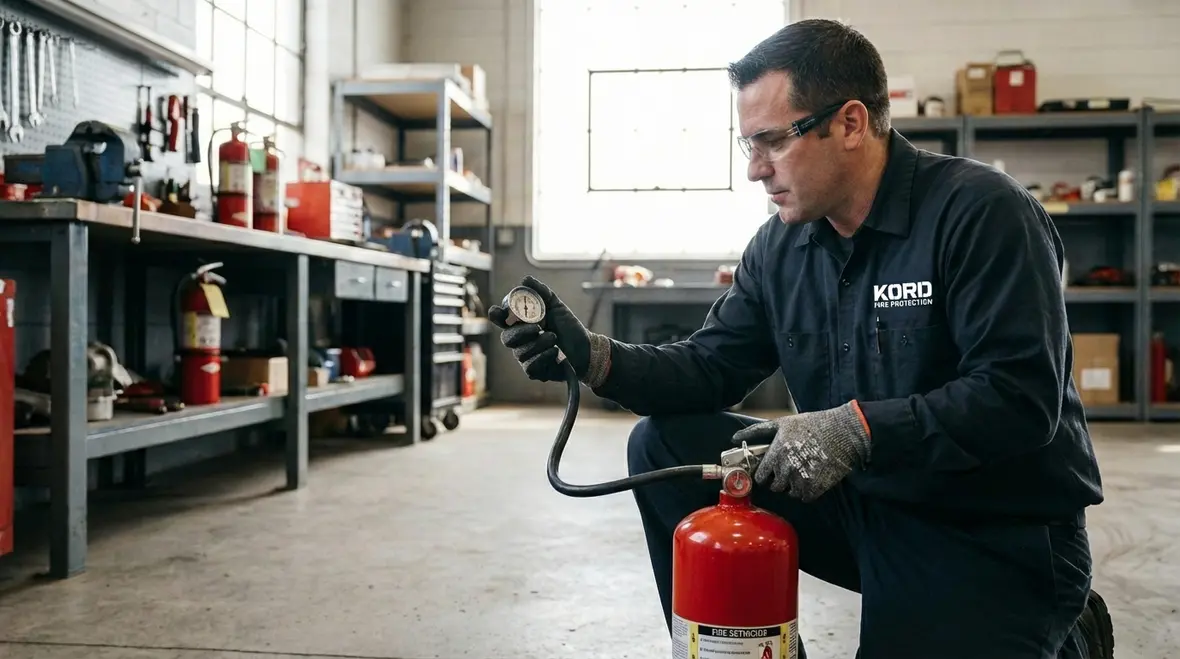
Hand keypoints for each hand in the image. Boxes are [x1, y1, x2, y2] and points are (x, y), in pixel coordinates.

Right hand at [488, 275, 610, 385]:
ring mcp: (525, 357)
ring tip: (554, 338)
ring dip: (539, 344)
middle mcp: (520, 341)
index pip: (501, 320)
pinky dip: (543, 357)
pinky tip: (555, 352)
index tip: (498, 312)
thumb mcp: (557, 306)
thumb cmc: (568, 327)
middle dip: (521, 332)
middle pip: (507, 338)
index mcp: (521, 324)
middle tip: (538, 327)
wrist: (585, 348)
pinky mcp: (534, 371)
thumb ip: (542, 293)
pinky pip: (530, 366)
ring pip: (520, 353)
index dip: (496, 316)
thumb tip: (525, 279)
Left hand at [732, 402, 870, 500]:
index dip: (765, 474)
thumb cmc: (811, 425)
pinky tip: (813, 476)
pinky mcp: (816, 489)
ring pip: (790, 493)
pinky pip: (805, 497)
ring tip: (803, 470)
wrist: (842, 432)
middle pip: (774, 487)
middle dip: (780, 480)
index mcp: (775, 455)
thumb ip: (756, 431)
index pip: (760, 477)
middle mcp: (785, 470)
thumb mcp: (782, 423)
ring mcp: (801, 481)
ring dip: (794, 486)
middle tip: (790, 468)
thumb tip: (735, 438)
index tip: (771, 470)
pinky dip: (808, 491)